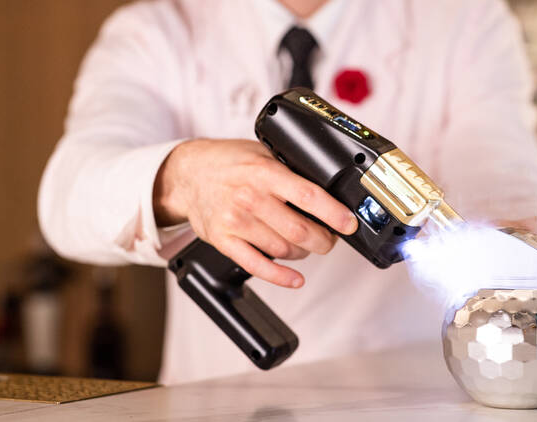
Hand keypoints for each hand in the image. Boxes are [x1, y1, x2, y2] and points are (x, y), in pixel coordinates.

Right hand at [153, 138, 357, 287]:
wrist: (188, 174)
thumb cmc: (229, 163)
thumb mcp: (263, 153)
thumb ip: (290, 170)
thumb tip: (328, 188)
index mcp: (264, 173)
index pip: (308, 196)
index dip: (333, 213)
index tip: (349, 223)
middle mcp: (250, 197)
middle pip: (299, 230)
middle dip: (324, 240)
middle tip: (330, 238)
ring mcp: (235, 221)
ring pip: (283, 249)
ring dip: (303, 253)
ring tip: (307, 246)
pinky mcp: (223, 241)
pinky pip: (257, 265)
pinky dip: (280, 276)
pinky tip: (295, 278)